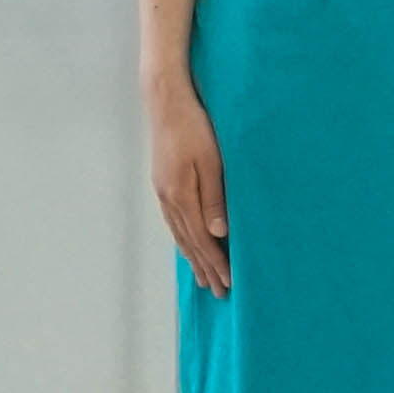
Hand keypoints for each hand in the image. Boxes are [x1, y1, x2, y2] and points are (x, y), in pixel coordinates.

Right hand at [145, 82, 231, 296]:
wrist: (165, 101)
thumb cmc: (193, 126)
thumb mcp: (211, 161)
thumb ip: (215, 198)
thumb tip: (219, 232)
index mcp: (181, 195)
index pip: (202, 239)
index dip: (216, 262)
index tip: (230, 282)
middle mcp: (169, 198)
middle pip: (189, 242)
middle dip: (205, 267)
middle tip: (218, 291)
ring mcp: (163, 191)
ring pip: (180, 234)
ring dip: (193, 257)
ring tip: (202, 276)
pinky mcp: (163, 183)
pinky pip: (174, 221)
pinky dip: (182, 239)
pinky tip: (187, 243)